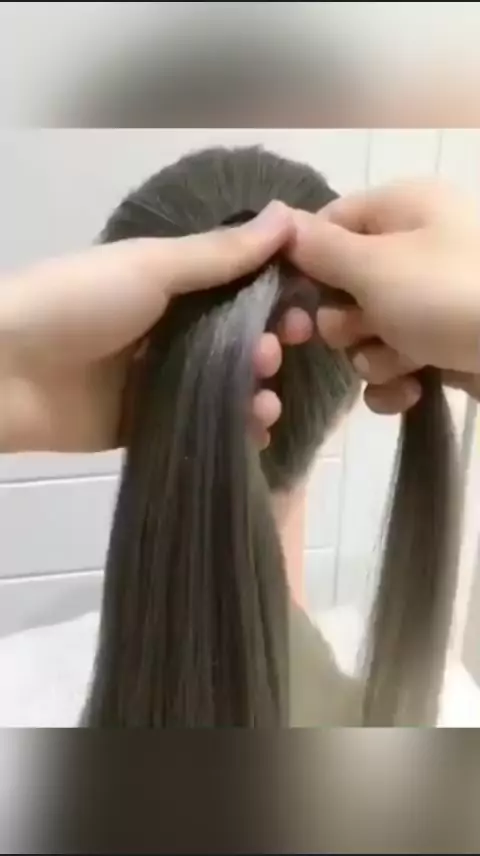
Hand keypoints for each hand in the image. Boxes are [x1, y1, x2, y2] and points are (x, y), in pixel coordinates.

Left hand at [0, 202, 293, 452]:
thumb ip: (220, 254)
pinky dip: (234, 428)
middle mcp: (168, 329)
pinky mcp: (147, 424)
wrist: (3, 369)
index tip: (304, 309)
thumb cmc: (78, 302)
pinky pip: (202, 425)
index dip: (275, 298)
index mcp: (168, 284)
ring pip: (225, 386)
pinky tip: (255, 430)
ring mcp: (158, 379)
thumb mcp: (150, 268)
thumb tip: (290, 214)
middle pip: (237, 340)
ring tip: (263, 400)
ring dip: (256, 391)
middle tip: (276, 353)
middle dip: (268, 347)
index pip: (237, 288)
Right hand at [286, 179, 479, 414]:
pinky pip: (394, 364)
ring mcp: (431, 302)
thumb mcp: (376, 265)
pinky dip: (396, 381)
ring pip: (367, 333)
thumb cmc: (450, 296)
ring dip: (374, 355)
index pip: (330, 225)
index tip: (294, 298)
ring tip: (406, 359)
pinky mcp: (443, 346)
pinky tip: (413, 389)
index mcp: (403, 210)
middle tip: (366, 327)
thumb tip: (281, 222)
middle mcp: (416, 250)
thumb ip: (322, 249)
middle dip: (346, 320)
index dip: (307, 263)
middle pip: (344, 287)